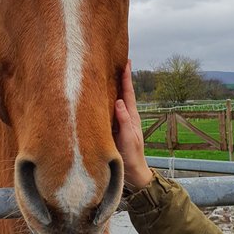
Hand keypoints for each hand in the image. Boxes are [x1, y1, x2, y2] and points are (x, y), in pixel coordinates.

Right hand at [114, 60, 152, 189]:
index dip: (127, 78)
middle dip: (121, 78)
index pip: (128, 93)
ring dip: (113, 87)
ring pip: (116, 100)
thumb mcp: (128, 138)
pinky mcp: (113, 129)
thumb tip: (118, 101)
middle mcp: (126, 116)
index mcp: (132, 116)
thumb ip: (124, 120)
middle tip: (119, 61)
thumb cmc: (131, 155)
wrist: (132, 172)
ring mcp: (119, 122)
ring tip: (109, 73)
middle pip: (123, 93)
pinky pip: (109, 111)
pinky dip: (106, 100)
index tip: (126, 62)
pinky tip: (101, 96)